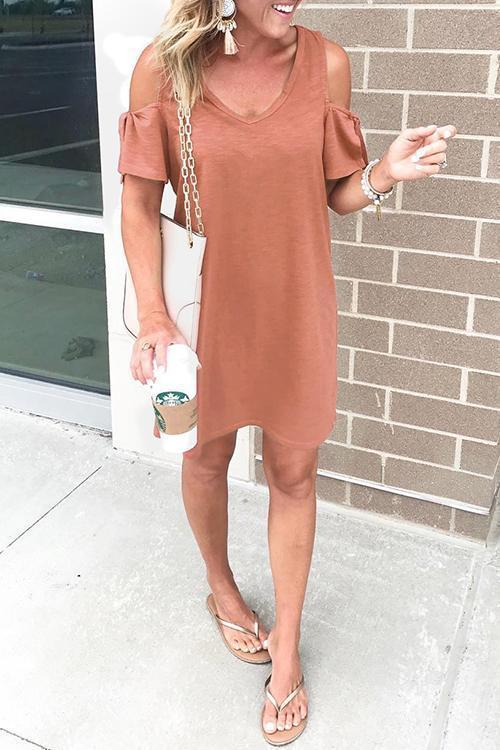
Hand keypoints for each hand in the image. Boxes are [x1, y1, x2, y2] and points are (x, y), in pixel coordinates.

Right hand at [129, 311, 188, 439]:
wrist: (152, 317)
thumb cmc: (165, 327)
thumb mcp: (178, 336)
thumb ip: (186, 350)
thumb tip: (196, 365)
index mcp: (162, 336)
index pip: (160, 350)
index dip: (161, 361)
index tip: (162, 371)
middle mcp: (149, 340)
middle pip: (145, 357)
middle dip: (147, 371)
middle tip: (152, 381)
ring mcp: (141, 343)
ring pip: (137, 360)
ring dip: (140, 373)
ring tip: (145, 383)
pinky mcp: (135, 347)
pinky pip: (132, 360)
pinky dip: (134, 370)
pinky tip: (137, 377)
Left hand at [374, 123, 457, 185]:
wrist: (391, 164)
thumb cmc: (399, 149)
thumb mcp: (407, 135)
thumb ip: (420, 131)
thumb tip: (433, 127)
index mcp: (430, 136)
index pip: (447, 131)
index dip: (450, 131)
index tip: (446, 133)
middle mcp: (433, 146)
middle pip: (443, 145)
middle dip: (430, 149)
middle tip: (418, 152)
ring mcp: (432, 158)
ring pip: (441, 157)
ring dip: (426, 158)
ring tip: (414, 159)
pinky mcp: (430, 169)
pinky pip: (436, 168)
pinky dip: (426, 167)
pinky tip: (417, 166)